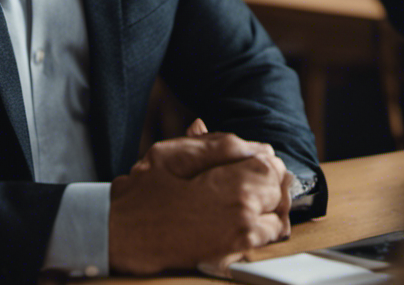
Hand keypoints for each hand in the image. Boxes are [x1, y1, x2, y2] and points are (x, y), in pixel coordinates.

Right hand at [108, 129, 292, 274]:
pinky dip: (261, 228)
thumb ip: (217, 145)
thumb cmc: (146, 191)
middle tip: (249, 175)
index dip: (262, 159)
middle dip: (268, 181)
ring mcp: (240, 241)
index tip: (250, 158)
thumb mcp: (175, 153)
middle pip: (279, 192)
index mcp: (234, 185)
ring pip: (277, 218)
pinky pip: (263, 241)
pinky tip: (242, 218)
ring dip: (268, 205)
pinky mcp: (232, 258)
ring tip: (248, 196)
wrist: (124, 233)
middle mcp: (244, 216)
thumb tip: (251, 145)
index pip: (272, 167)